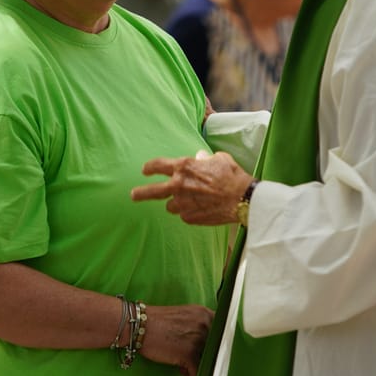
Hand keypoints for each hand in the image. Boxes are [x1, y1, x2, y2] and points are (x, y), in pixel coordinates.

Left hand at [131, 151, 251, 225]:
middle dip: (140, 193)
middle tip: (133, 195)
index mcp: (184, 167)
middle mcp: (179, 185)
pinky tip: (202, 209)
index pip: (158, 165)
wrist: (242, 198)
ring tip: (190, 202)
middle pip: (152, 191)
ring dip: (176, 203)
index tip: (145, 170)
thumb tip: (199, 157)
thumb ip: (205, 158)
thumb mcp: (219, 159)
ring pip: (171, 205)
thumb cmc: (232, 176)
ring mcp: (183, 203)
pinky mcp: (189, 217)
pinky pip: (184, 214)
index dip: (150, 167)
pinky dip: (189, 212)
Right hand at [140, 304, 213, 375]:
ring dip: (197, 365)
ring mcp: (197, 340)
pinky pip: (196, 372)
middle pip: (215, 347)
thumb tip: (210, 343)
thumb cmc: (157, 321)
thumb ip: (199, 325)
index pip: (222, 331)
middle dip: (205, 355)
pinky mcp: (188, 355)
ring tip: (185, 366)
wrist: (137, 326)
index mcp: (204, 313)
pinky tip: (182, 373)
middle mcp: (204, 325)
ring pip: (207, 360)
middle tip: (193, 359)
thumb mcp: (184, 315)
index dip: (217, 343)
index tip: (211, 350)